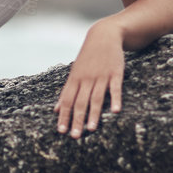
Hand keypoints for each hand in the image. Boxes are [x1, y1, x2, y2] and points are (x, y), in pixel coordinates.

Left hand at [56, 21, 123, 136]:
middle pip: (80, 102)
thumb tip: (56, 110)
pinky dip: (115, 99)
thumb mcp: (74, 73)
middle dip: (77, 120)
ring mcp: (101, 76)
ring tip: (91, 129)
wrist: (104, 36)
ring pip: (96, 97)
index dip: (64, 116)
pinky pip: (115, 88)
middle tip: (75, 136)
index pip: (67, 101)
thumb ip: (67, 92)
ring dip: (93, 114)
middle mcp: (86, 79)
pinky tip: (115, 111)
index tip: (61, 131)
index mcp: (75, 80)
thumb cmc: (88, 58)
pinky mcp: (115, 73)